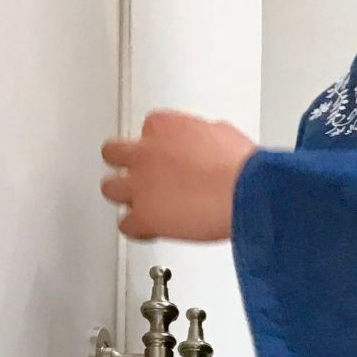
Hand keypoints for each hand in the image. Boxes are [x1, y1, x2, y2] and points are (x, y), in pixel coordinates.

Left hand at [100, 111, 256, 240]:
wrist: (246, 192)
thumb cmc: (242, 166)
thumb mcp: (223, 133)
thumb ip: (203, 137)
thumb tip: (209, 144)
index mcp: (163, 126)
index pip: (148, 131)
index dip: (157, 147)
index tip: (167, 158)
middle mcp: (145, 152)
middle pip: (114, 153)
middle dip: (124, 164)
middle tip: (139, 176)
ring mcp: (141, 184)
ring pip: (110, 188)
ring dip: (123, 197)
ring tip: (138, 205)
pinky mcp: (145, 216)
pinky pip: (125, 225)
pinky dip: (136, 230)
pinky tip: (147, 231)